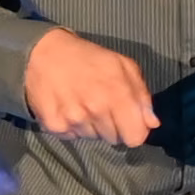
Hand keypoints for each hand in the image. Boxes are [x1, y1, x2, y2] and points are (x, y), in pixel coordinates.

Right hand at [19, 28, 160, 144]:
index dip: (135, 130)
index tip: (128, 121)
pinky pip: (73, 137)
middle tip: (101, 105)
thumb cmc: (88, 58)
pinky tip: (68, 108)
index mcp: (117, 94)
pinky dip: (73, 127)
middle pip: (115, 140)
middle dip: (113, 126)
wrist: (43, 54)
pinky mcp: (54, 126)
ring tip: (82, 103)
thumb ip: (141, 95)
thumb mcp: (123, 66)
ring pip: (94, 138)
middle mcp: (95, 110)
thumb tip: (151, 122)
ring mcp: (73, 120)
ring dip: (92, 125)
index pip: (136, 137)